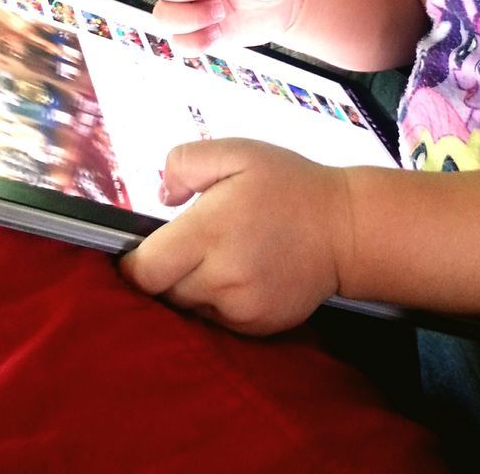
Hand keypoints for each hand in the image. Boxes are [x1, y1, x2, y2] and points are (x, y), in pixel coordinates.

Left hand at [119, 139, 351, 334]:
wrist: (346, 229)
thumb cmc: (288, 185)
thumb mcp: (237, 151)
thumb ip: (186, 163)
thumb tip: (161, 196)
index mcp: (210, 232)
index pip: (144, 271)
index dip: (133, 263)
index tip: (140, 248)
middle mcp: (222, 277)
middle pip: (162, 294)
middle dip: (164, 272)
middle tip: (187, 245)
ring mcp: (240, 308)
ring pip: (188, 308)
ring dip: (189, 288)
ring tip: (218, 257)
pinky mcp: (256, 327)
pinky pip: (216, 320)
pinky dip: (216, 301)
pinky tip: (238, 273)